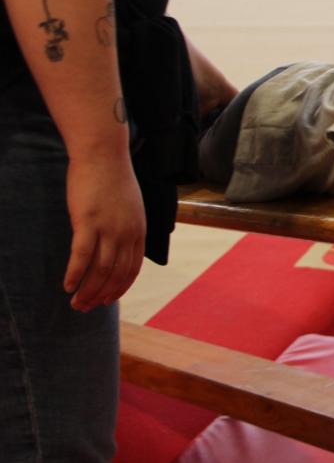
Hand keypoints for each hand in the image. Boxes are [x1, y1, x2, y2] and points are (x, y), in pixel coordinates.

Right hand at [63, 152, 145, 310]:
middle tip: (85, 308)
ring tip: (76, 303)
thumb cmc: (112, 179)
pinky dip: (75, 274)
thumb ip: (126, 228)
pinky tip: (67, 286)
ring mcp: (108, 228)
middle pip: (116, 274)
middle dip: (101, 295)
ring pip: (100, 270)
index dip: (119, 288)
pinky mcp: (88, 221)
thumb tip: (117, 245)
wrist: (103, 154)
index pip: (132, 269)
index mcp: (139, 230)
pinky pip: (82, 255)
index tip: (107, 300)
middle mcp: (127, 233)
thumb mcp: (129, 207)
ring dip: (87, 290)